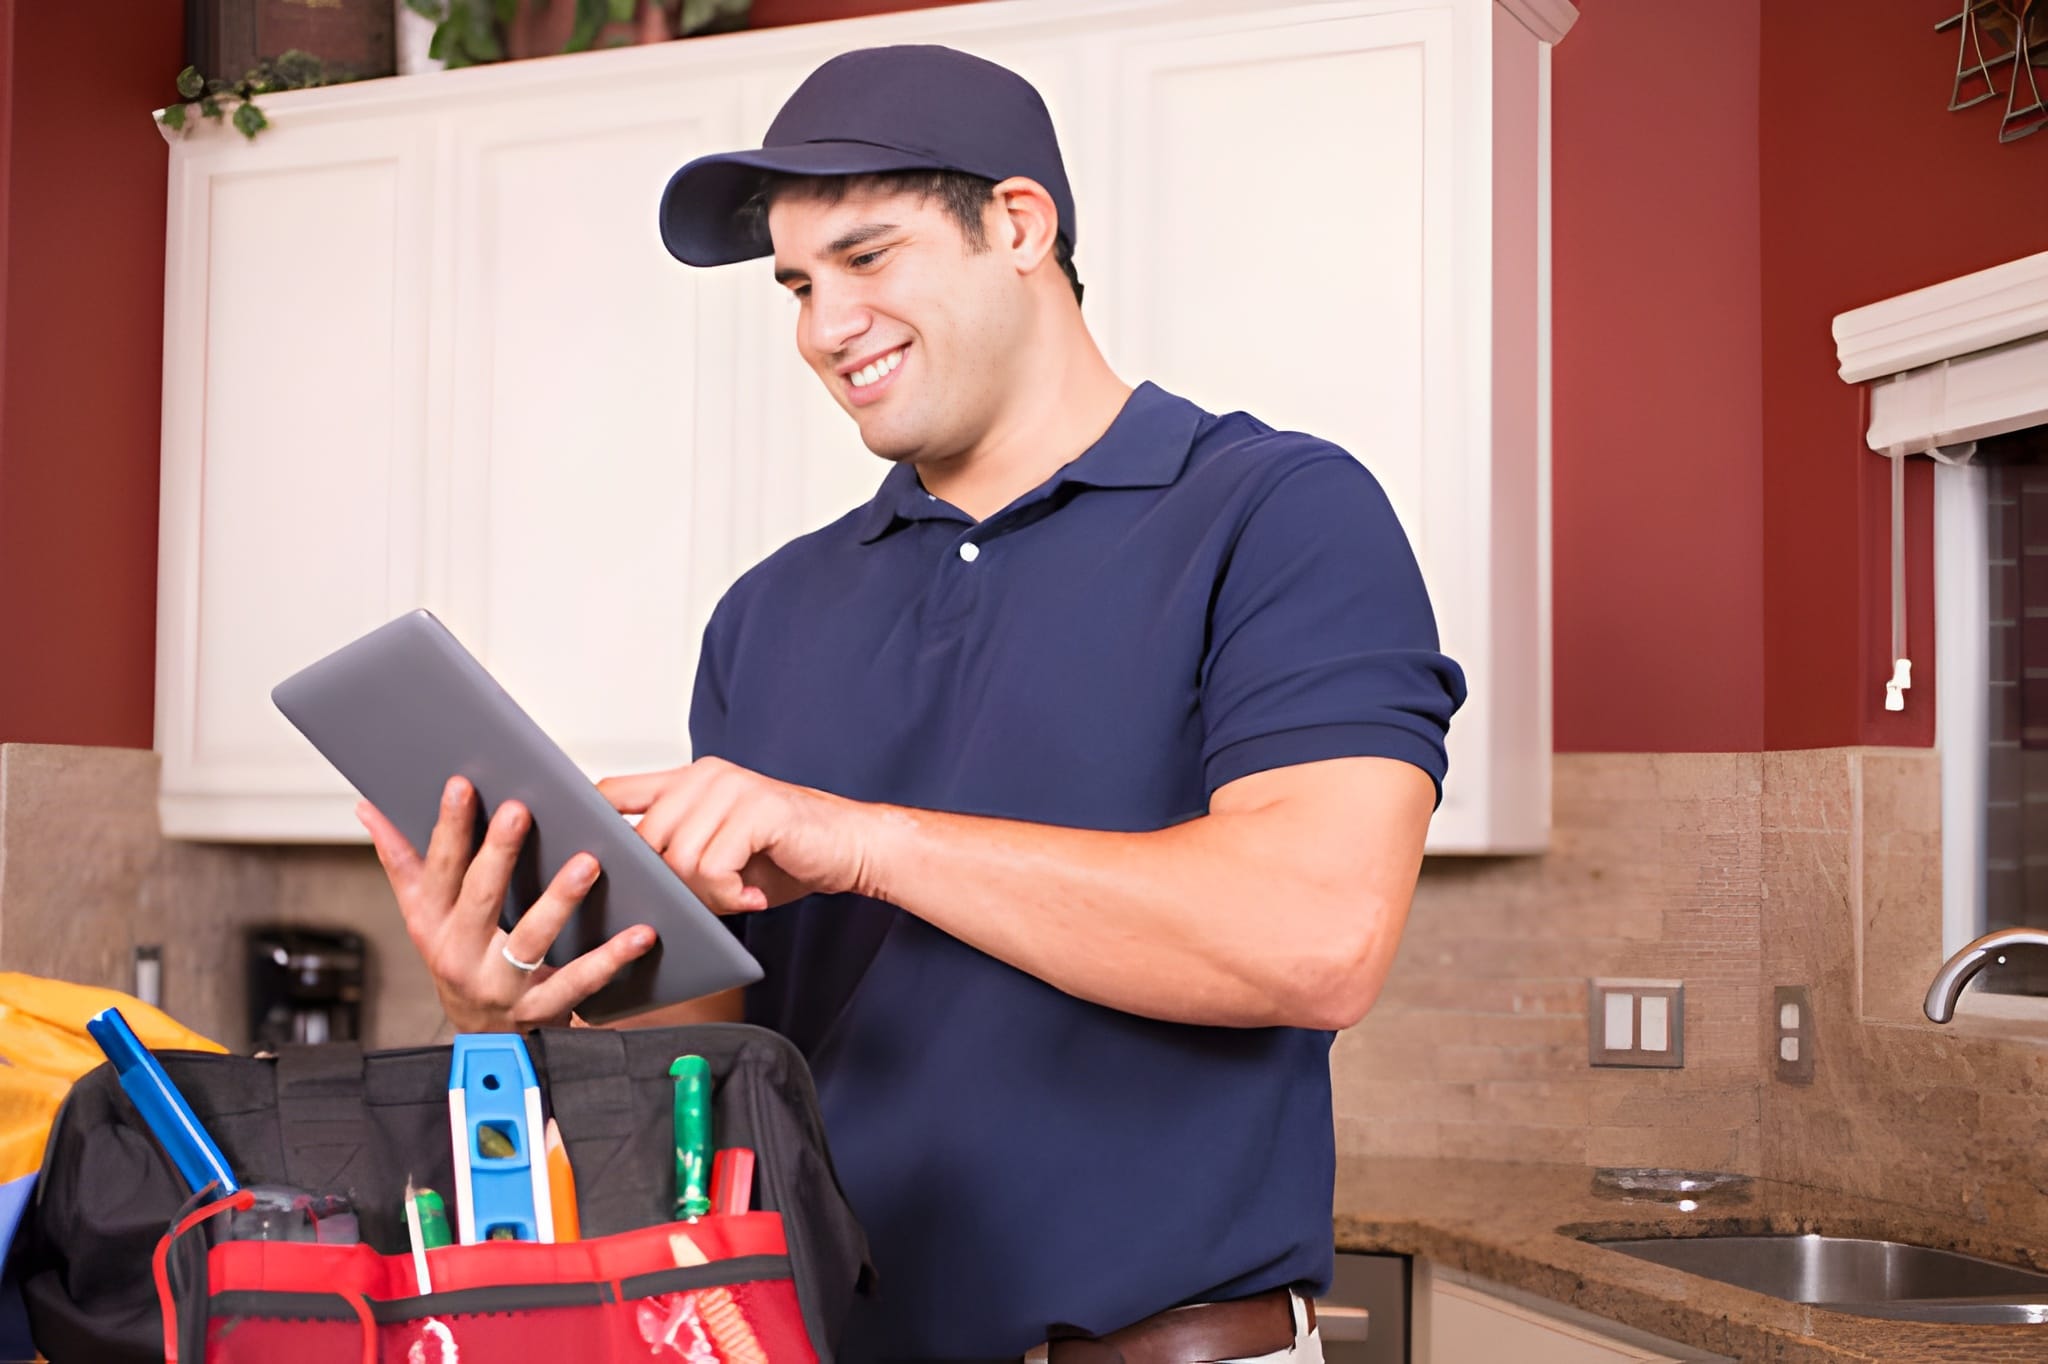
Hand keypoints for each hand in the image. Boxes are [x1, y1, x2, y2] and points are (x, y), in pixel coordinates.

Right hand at [358, 776, 656, 1031]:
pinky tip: (639, 932)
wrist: (482, 1036)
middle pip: (480, 898)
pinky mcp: (540, 1007)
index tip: (462, 785)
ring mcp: (501, 984)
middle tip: (521, 810)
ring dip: (559, 899)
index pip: (437, 869)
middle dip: (498, 853)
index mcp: (432, 924)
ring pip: (531, 938)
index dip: (448, 828)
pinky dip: (611, 957)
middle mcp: (461, 955)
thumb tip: (368, 809)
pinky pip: (578, 980)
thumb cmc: (457, 959)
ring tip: (587, 863)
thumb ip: (401, 861)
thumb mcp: (423, 915)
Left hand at [597, 757, 874, 913]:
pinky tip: (752, 896)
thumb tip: (626, 885)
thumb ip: (675, 854)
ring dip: (706, 894)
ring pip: (678, 860)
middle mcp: (705, 776)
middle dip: (669, 884)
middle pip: (644, 840)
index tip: (582, 856)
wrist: (851, 848)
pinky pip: (712, 868)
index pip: (613, 792)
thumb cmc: (785, 856)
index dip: (591, 825)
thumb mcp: (716, 853)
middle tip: (712, 897)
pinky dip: (729, 895)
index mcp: (689, 780)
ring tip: (738, 896)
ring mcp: (731, 787)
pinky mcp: (756, 808)